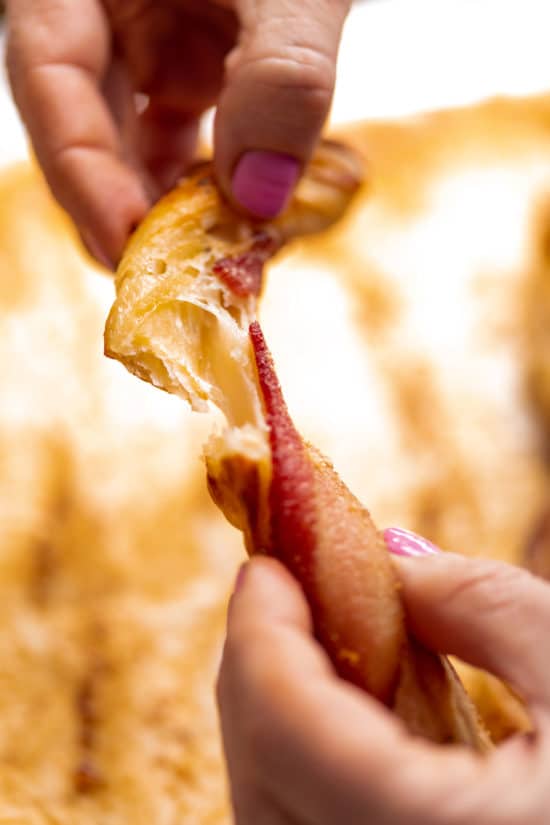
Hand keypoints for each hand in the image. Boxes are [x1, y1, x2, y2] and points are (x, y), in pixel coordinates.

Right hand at [6, 0, 350, 267]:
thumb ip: (280, 75)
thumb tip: (259, 197)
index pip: (49, 79)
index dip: (81, 172)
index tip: (125, 244)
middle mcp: (103, 17)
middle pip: (82, 126)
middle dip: (122, 205)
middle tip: (166, 274)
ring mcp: (146, 46)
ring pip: (130, 144)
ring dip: (165, 205)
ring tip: (206, 255)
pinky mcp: (187, 69)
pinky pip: (178, 141)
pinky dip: (203, 185)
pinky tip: (234, 219)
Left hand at [218, 548, 549, 823]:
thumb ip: (492, 611)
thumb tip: (396, 559)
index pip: (289, 733)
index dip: (261, 634)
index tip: (266, 565)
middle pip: (262, 776)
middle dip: (258, 667)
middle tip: (282, 590)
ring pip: (271, 815)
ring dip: (275, 714)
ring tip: (313, 639)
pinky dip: (304, 763)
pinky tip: (348, 713)